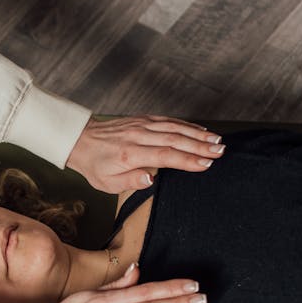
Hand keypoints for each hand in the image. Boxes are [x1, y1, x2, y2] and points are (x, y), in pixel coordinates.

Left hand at [66, 115, 224, 192]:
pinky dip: (187, 125)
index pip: (164, 155)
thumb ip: (131, 181)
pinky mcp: (144, 120)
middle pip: (175, 139)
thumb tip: (151, 179)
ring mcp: (142, 125)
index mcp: (129, 154)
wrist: (81, 140)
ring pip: (175, 128)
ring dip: (198, 134)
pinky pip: (169, 121)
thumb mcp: (107, 183)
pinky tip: (201, 131)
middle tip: (220, 151)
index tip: (205, 164)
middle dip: (200, 146)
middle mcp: (138, 136)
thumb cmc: (96, 165)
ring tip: (217, 141)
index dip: (187, 159)